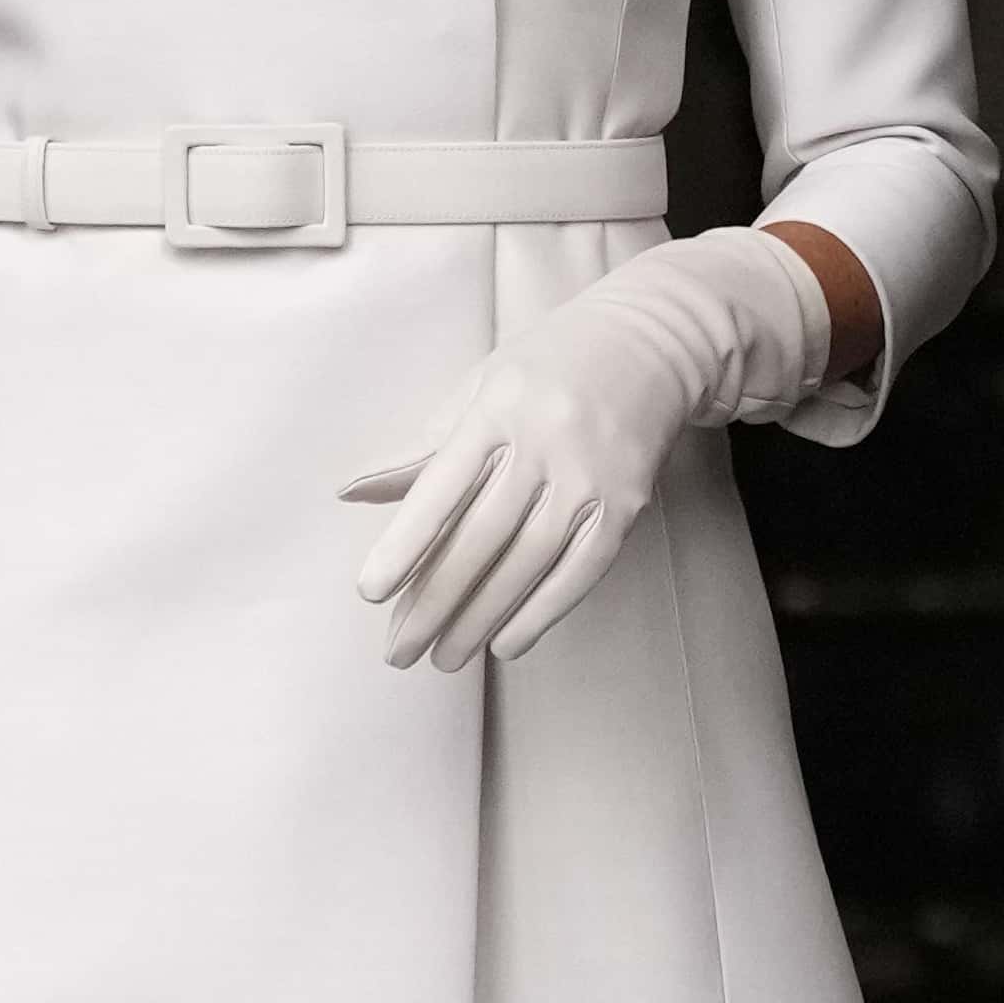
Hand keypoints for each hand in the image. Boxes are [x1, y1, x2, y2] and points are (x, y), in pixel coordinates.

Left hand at [342, 227, 827, 672]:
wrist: (650, 344)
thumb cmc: (547, 368)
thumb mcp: (479, 389)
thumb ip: (422, 448)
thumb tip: (353, 492)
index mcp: (496, 411)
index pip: (440, 489)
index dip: (404, 545)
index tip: (371, 593)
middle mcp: (544, 445)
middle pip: (480, 538)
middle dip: (436, 602)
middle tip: (400, 651)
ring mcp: (589, 477)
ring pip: (527, 563)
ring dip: (481, 618)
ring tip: (445, 658)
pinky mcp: (625, 505)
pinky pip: (580, 570)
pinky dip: (542, 611)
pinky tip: (508, 643)